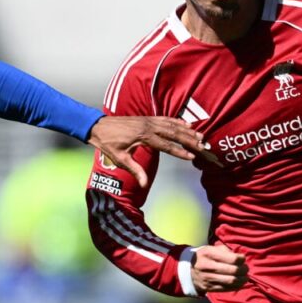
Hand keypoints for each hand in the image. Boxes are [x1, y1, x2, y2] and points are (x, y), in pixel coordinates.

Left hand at [89, 115, 218, 187]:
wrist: (98, 126)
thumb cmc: (108, 144)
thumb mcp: (120, 159)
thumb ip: (134, 170)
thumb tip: (145, 184)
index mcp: (143, 136)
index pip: (166, 145)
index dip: (180, 152)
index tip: (192, 157)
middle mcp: (149, 126)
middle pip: (174, 133)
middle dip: (189, 140)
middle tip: (203, 146)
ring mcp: (149, 120)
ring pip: (172, 125)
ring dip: (187, 131)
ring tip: (200, 136)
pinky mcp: (147, 118)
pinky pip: (166, 119)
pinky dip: (178, 122)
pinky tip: (187, 125)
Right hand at [191, 243, 247, 292]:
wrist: (189, 271)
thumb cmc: (205, 257)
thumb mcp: (211, 249)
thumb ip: (225, 251)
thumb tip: (240, 258)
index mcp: (208, 253)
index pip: (231, 258)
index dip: (241, 259)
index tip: (243, 259)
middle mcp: (207, 266)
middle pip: (233, 270)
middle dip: (243, 270)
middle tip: (246, 269)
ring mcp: (207, 278)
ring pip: (231, 281)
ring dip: (242, 280)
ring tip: (245, 277)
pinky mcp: (209, 288)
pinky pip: (226, 289)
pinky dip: (236, 286)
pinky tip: (239, 283)